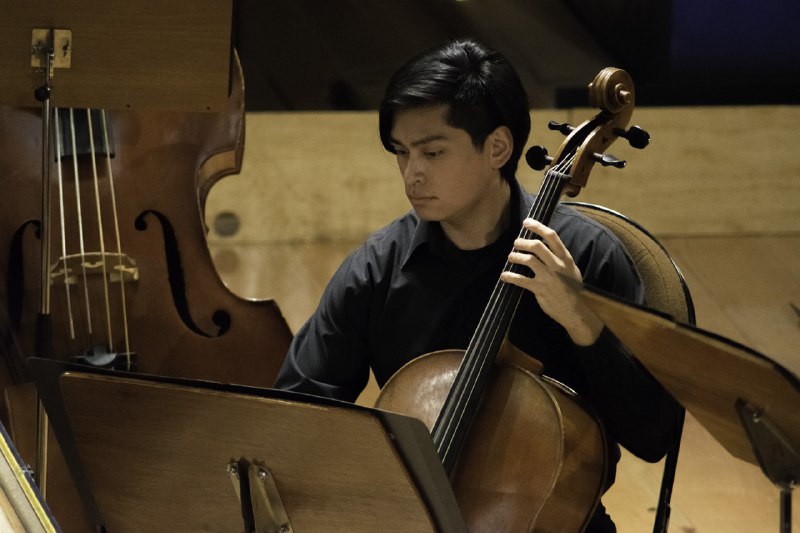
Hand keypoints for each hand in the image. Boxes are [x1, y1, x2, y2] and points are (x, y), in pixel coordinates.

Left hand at [499, 218, 602, 345]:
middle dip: (523, 242)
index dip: (537, 227)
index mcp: (565, 258)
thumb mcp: (572, 269)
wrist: (576, 310)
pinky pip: (521, 280)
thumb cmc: (573, 289)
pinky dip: (510, 276)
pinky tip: (505, 276)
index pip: (551, 236)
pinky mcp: (540, 289)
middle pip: (537, 246)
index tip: (527, 222)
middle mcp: (557, 264)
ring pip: (528, 259)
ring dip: (516, 256)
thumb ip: (560, 258)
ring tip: (511, 257)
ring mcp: (548, 277)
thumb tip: (547, 247)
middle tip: (516, 243)